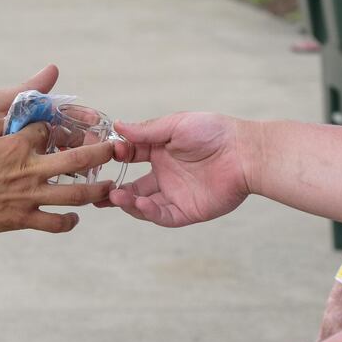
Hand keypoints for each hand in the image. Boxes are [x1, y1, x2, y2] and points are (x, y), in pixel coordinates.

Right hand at [0, 119, 114, 234]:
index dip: (54, 129)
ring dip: (96, 190)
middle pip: (77, 160)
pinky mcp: (21, 219)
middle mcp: (29, 169)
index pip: (48, 131)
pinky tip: (74, 219)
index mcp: (17, 145)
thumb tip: (10, 119)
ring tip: (109, 188)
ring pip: (74, 194)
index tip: (57, 132)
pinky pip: (53, 223)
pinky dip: (68, 222)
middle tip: (116, 150)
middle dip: (101, 153)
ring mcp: (28, 197)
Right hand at [106, 113, 253, 227]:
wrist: (244, 153)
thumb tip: (117, 126)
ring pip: (143, 203)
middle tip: (97, 190)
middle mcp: (165, 174)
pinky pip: (162, 215)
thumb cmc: (214, 132)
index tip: (107, 154)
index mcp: (161, 151)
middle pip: (133, 185)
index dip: (118, 156)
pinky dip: (147, 212)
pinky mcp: (186, 210)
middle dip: (114, 189)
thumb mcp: (175, 125)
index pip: (131, 156)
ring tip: (115, 196)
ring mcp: (175, 194)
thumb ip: (146, 131)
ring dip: (127, 202)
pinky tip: (138, 203)